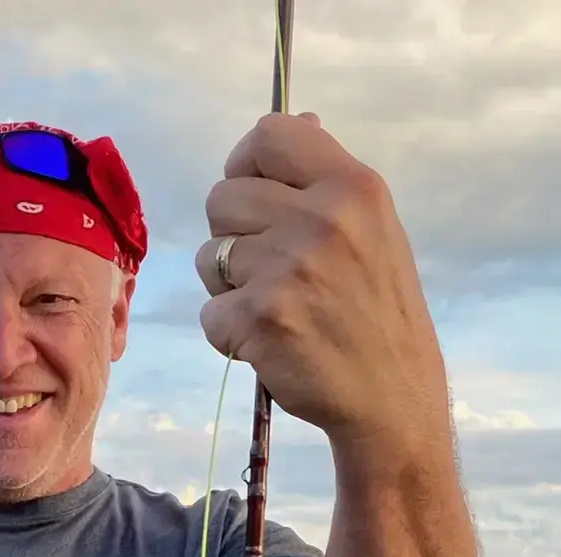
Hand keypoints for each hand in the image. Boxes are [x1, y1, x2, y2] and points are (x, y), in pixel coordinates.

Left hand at [195, 113, 448, 448]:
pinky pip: (209, 313)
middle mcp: (320, 219)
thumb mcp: (373, 228)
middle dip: (230, 234)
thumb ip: (325, 180)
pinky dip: (228, 333)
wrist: (390, 393)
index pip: (268, 134)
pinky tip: (267, 340)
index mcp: (351, 187)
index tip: (253, 196)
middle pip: (220, 198)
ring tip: (272, 306)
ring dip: (227, 286)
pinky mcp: (261, 320)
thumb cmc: (377, 311)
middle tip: (266, 269)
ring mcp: (288, 270)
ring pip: (207, 257)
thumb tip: (294, 121)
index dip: (246, 165)